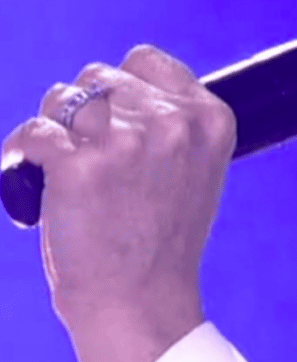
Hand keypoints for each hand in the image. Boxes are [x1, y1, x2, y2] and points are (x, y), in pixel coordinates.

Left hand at [2, 44, 234, 361]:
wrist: (138, 301)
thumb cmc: (161, 239)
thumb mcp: (196, 170)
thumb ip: (172, 124)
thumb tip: (115, 86)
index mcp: (210, 119)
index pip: (147, 60)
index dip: (124, 87)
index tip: (116, 120)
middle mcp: (172, 123)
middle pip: (101, 76)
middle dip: (85, 109)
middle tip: (86, 152)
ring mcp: (125, 142)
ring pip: (63, 97)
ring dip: (53, 125)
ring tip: (59, 163)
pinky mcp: (78, 166)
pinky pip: (34, 132)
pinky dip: (22, 152)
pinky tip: (32, 175)